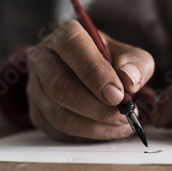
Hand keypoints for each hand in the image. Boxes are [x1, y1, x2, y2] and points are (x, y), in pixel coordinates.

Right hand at [27, 20, 153, 140]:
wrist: (93, 77)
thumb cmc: (110, 63)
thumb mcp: (129, 55)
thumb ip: (136, 63)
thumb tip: (129, 80)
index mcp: (64, 35)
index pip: (72, 48)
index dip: (95, 73)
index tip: (118, 94)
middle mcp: (43, 58)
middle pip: (60, 87)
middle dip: (97, 107)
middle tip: (124, 114)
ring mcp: (35, 87)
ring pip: (59, 114)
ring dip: (95, 125)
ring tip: (122, 123)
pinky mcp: (37, 113)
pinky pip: (60, 131)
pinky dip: (88, 135)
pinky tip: (109, 130)